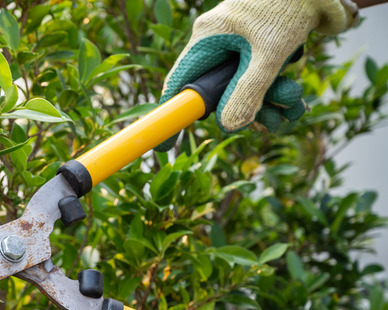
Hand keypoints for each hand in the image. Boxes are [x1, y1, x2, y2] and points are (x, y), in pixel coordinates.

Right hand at [156, 0, 357, 150]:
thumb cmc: (291, 6)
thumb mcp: (270, 53)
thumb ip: (249, 90)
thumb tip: (229, 127)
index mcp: (208, 38)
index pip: (181, 83)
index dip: (173, 114)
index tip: (164, 146)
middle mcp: (219, 43)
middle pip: (219, 94)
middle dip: (246, 111)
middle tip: (268, 122)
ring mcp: (240, 48)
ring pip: (244, 91)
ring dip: (271, 104)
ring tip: (294, 104)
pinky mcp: (260, 50)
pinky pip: (260, 83)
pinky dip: (279, 93)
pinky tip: (296, 93)